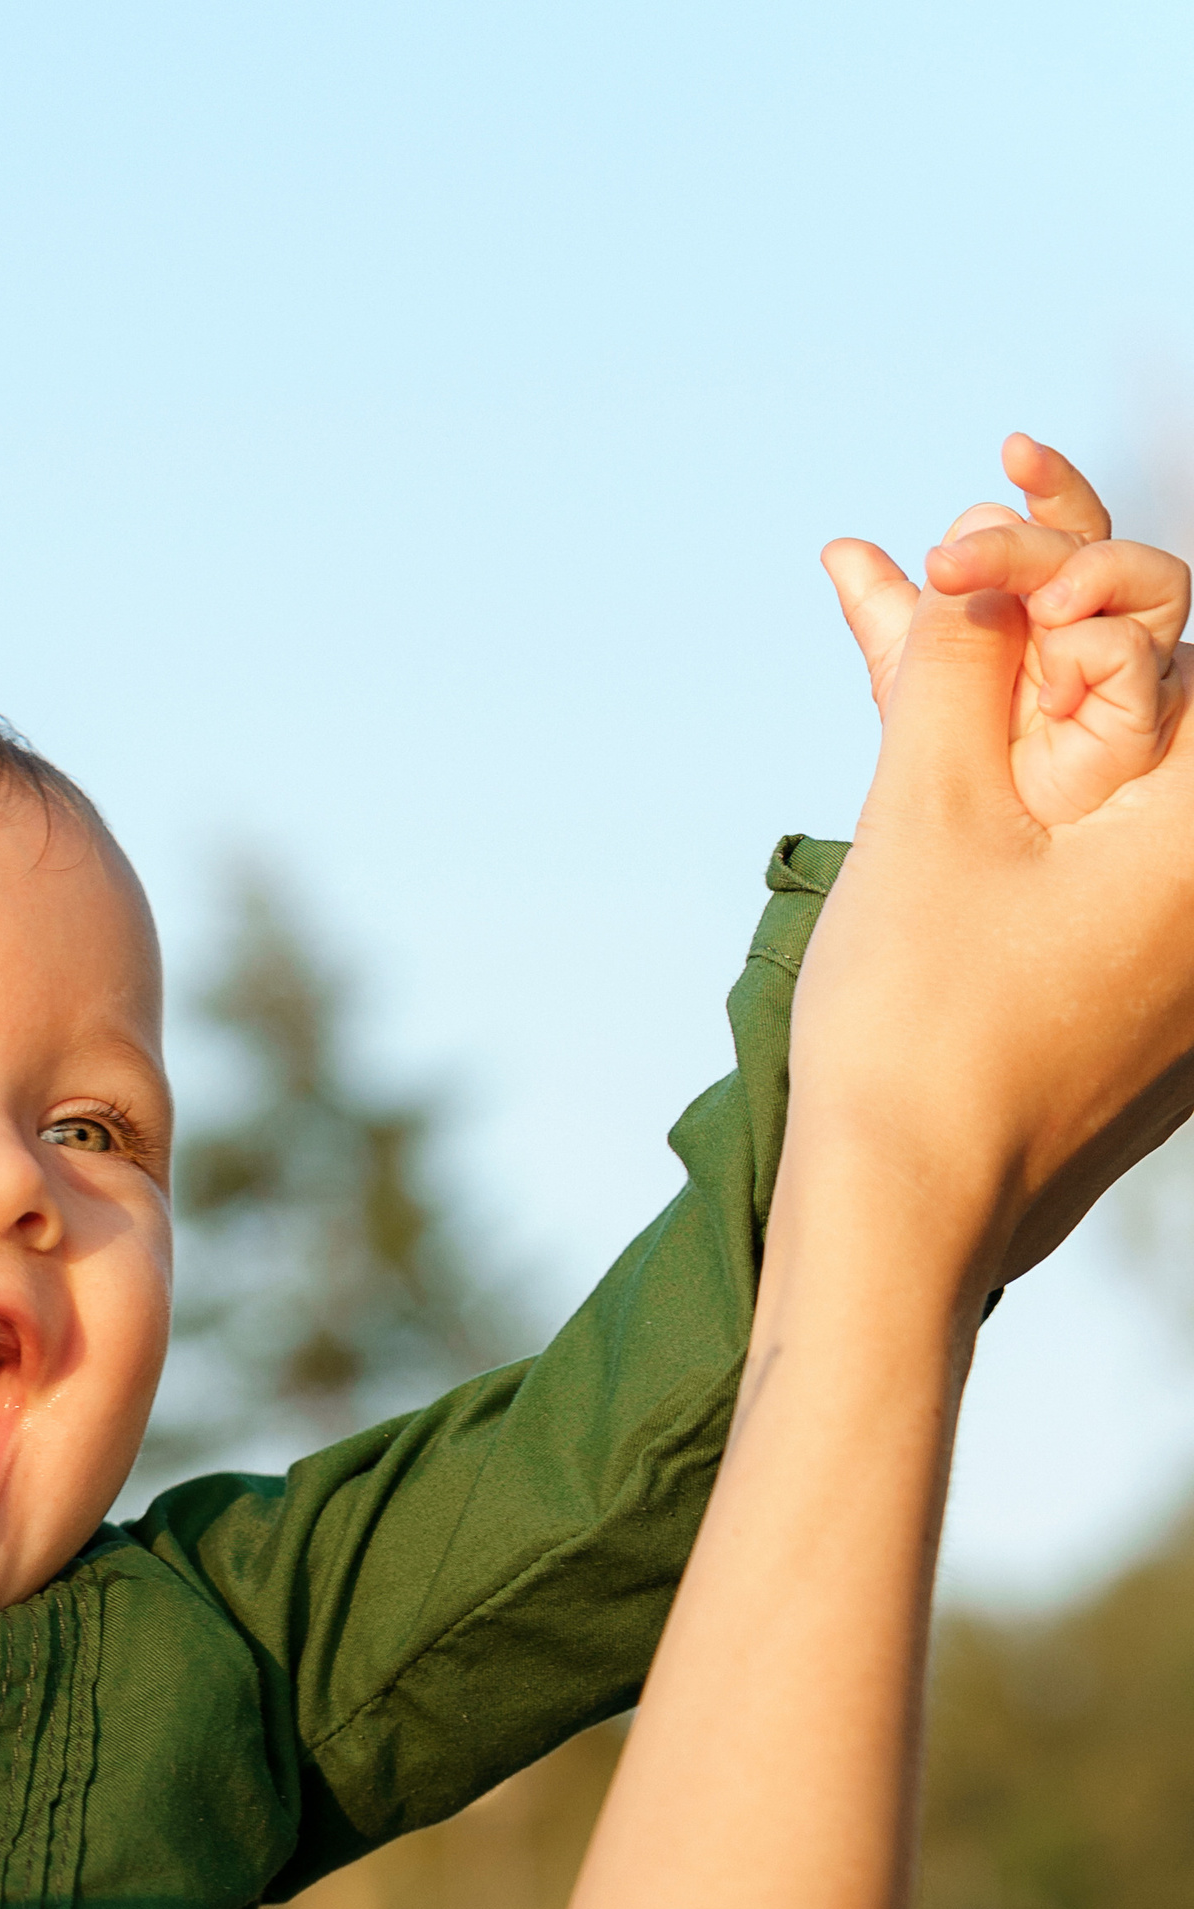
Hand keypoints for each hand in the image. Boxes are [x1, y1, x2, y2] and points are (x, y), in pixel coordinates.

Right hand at [789, 450, 1193, 1303]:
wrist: (906, 1234)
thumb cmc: (918, 1037)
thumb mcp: (923, 820)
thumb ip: (952, 671)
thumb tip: (972, 577)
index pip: (1158, 625)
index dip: (1058, 553)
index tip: (954, 540)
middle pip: (1123, 695)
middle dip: (1020, 611)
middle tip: (933, 548)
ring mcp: (1171, 954)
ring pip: (1079, 774)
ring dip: (983, 695)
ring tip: (879, 598)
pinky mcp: (1116, 1000)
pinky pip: (1065, 856)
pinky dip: (993, 797)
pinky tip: (918, 748)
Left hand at [826, 434, 1188, 829]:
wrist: (945, 963)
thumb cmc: (932, 851)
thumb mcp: (907, 718)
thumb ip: (891, 630)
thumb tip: (841, 546)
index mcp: (1036, 635)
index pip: (1058, 532)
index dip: (1047, 482)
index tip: (1013, 447)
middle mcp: (1087, 656)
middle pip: (1095, 555)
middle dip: (1033, 542)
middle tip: (957, 560)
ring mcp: (1123, 701)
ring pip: (1154, 588)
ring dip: (1093, 574)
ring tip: (1040, 608)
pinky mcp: (1144, 750)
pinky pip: (1150, 673)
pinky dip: (1105, 655)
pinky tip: (1053, 684)